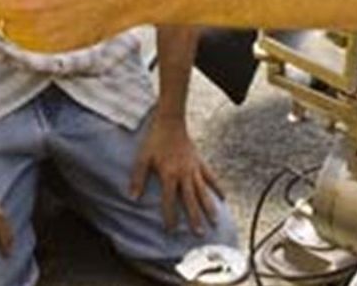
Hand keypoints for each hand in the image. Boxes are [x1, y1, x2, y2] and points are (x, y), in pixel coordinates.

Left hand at [130, 116, 223, 235]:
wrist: (170, 121)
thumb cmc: (155, 140)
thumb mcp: (142, 158)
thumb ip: (138, 178)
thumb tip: (132, 198)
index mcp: (169, 174)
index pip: (169, 200)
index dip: (170, 216)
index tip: (171, 231)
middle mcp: (184, 174)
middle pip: (190, 200)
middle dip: (195, 218)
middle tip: (200, 234)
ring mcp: (194, 168)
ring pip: (203, 191)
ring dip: (209, 207)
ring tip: (215, 221)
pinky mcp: (200, 162)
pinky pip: (211, 177)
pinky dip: (217, 187)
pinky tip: (223, 198)